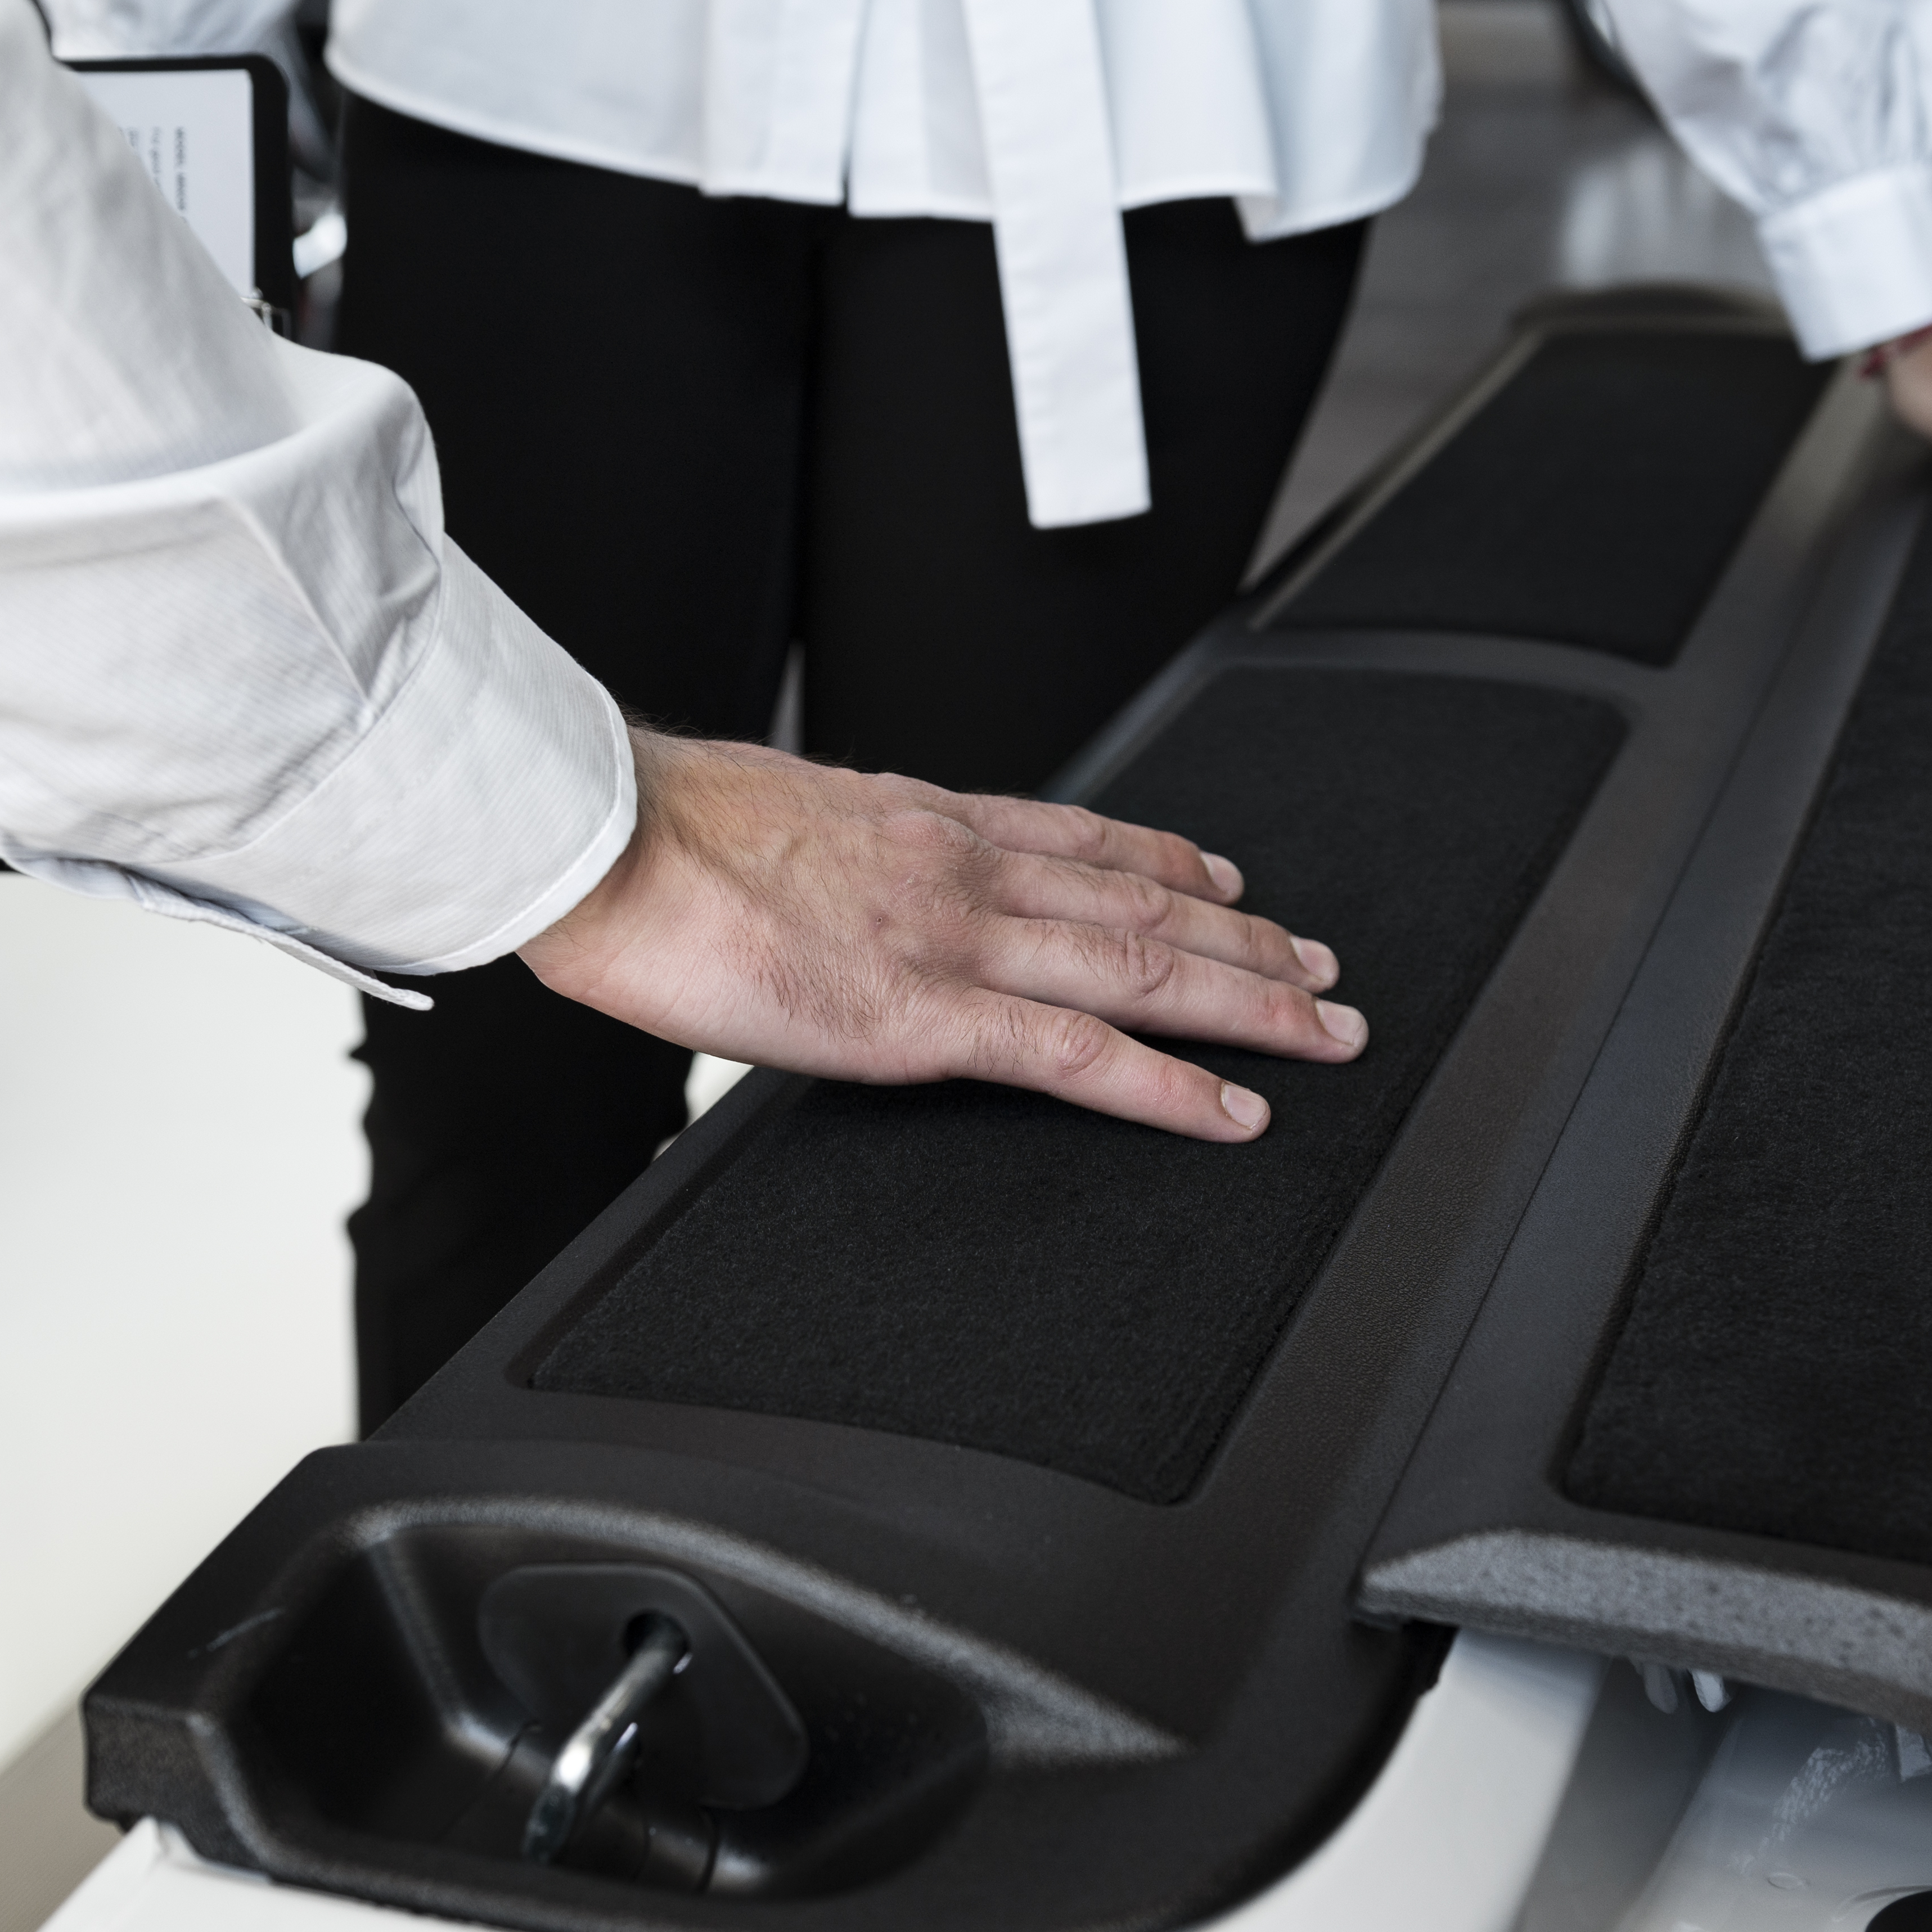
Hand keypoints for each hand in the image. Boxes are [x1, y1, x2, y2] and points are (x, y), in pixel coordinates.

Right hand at [518, 731, 1365, 1142]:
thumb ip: (842, 860)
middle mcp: (965, 870)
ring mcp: (959, 940)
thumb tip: (839, 885)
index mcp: (925, 824)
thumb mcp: (781, 824)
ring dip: (1248, 1000)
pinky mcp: (929, 1014)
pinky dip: (1168, 1084)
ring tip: (1321, 1028)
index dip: (1171, 864)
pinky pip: (1078, 1054)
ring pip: (1142, 969)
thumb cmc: (662, 837)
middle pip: (1143, 906)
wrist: (608, 840)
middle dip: (1247, 940)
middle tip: (1323, 969)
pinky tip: (1231, 1107)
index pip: (1083, 840)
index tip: (1228, 882)